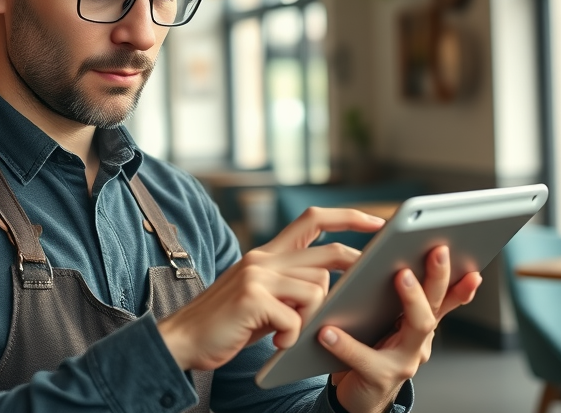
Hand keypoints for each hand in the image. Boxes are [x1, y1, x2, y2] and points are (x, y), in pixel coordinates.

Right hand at [157, 207, 384, 370]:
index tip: (378, 222)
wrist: (181, 340)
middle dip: (357, 268)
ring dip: (311, 317)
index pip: (314, 219)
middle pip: (327, 254)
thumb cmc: (226, 325)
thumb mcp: (261, 296)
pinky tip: (274, 343)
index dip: (349, 217)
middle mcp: (264, 257)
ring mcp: (258, 276)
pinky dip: (290, 337)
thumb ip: (289, 284)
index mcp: (267, 253)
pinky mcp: (253, 299)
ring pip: (317, 289)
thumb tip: (330, 284)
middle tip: (368, 287)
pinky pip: (296, 317)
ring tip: (287, 333)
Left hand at [318, 245, 481, 412]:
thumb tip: (394, 256)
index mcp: (419, 325)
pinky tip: (328, 332)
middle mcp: (419, 343)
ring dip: (413, 300)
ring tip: (401, 276)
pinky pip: (365, 358)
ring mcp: (405, 361)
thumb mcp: (389, 325)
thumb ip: (396, 300)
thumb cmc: (370, 352)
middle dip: (439, 276)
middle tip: (437, 252)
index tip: (461, 253)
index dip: (458, 278)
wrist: (359, 399)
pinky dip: (346, 344)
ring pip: (418, 327)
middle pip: (436, 305)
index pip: (444, 298)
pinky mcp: (380, 377)